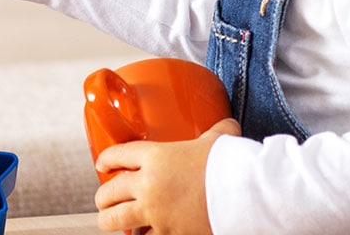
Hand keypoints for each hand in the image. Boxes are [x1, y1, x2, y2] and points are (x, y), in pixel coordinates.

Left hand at [93, 118, 240, 234]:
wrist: (247, 195)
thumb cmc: (232, 164)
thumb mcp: (219, 141)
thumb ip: (216, 132)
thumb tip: (228, 126)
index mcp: (155, 157)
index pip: (117, 155)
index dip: (106, 159)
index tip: (103, 164)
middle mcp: (149, 185)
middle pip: (109, 191)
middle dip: (103, 196)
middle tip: (104, 199)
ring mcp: (156, 212)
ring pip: (117, 220)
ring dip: (110, 220)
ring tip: (109, 221)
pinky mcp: (170, 234)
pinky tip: (142, 233)